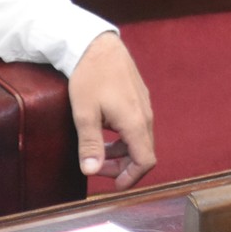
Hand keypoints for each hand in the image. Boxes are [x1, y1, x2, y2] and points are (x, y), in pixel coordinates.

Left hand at [67, 32, 155, 189]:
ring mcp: (144, 107)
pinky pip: (136, 127)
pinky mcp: (139, 100)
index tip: (113, 186)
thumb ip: (90, 145)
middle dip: (122, 167)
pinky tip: (103, 131)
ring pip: (139, 140)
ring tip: (97, 152)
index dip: (131, 178)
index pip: (145, 161)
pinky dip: (122, 138)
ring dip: (121, 153)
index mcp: (136, 123)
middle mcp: (146, 117)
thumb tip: (91, 172)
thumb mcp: (84, 114)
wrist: (97, 45)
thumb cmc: (90, 77)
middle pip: (143, 153)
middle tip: (96, 168)